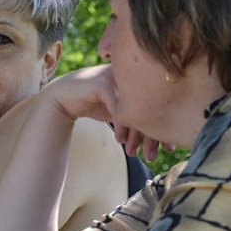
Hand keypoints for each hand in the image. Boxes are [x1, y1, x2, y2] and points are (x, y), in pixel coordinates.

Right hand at [44, 65, 172, 160]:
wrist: (63, 98)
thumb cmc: (93, 103)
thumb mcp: (118, 110)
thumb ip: (136, 115)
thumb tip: (162, 134)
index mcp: (137, 79)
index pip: (155, 104)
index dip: (161, 127)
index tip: (168, 148)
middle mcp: (129, 75)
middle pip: (148, 106)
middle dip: (151, 135)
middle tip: (153, 156)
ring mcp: (115, 76)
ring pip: (133, 108)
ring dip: (135, 134)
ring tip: (134, 153)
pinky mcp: (101, 83)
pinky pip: (117, 108)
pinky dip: (120, 125)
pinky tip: (119, 139)